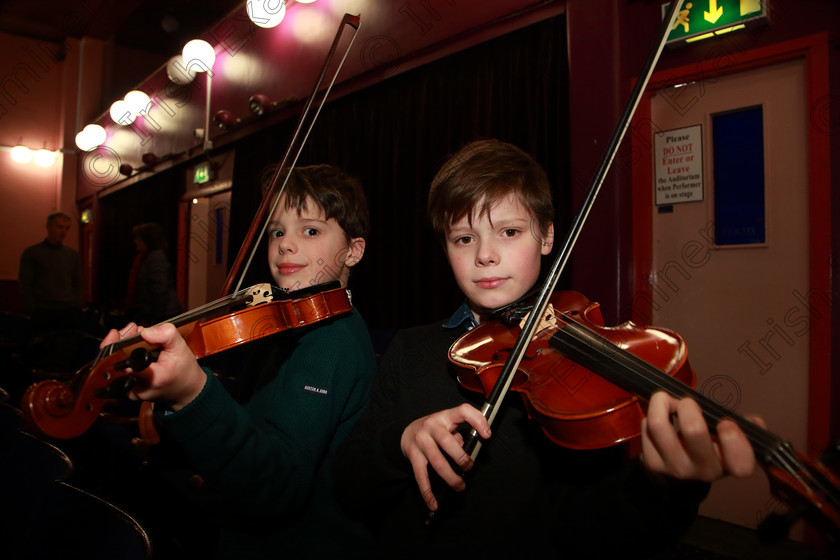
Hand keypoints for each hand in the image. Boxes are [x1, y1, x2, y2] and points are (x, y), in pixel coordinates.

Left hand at [100, 322, 205, 409]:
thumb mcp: (181, 348)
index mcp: (151, 379)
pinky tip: (134, 350)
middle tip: (134, 330)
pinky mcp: (129, 392)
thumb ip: (166, 335)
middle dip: (122, 341)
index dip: (121, 343)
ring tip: (137, 339)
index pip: (123, 362)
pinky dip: (125, 359)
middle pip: (117, 362)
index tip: (128, 331)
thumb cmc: (184, 370)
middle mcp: (138, 388)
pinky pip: (119, 373)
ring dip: (122, 349)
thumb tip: (145, 332)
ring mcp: (132, 392)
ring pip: (117, 367)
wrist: (186, 389)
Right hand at [400, 403, 490, 511]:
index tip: (487, 435)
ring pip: (437, 461)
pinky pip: (421, 476)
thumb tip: (466, 451)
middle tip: (469, 467)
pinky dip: (427, 492)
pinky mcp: (413, 456)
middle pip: (448, 442)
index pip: (463, 411)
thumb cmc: (434, 430)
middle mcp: (432, 426)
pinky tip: (433, 503)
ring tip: (459, 486)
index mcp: (445, 416)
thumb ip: (458, 435)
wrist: (405, 432)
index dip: (477, 420)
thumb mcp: (447, 424)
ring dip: (451, 477)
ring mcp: (421, 441)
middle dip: (461, 458)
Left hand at [641, 391, 759, 481]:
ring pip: (660, 426)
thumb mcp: (731, 444)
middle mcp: (705, 470)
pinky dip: (650, 415)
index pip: (741, 463)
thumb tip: (753, 422)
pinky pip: (646, 429)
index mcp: (730, 464)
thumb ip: (746, 429)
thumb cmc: (709, 451)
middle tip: (686, 402)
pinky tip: (658, 418)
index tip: (726, 422)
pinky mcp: (653, 465)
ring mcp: (677, 468)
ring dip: (661, 403)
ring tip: (665, 399)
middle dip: (688, 406)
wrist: (679, 482)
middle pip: (694, 431)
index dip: (735, 439)